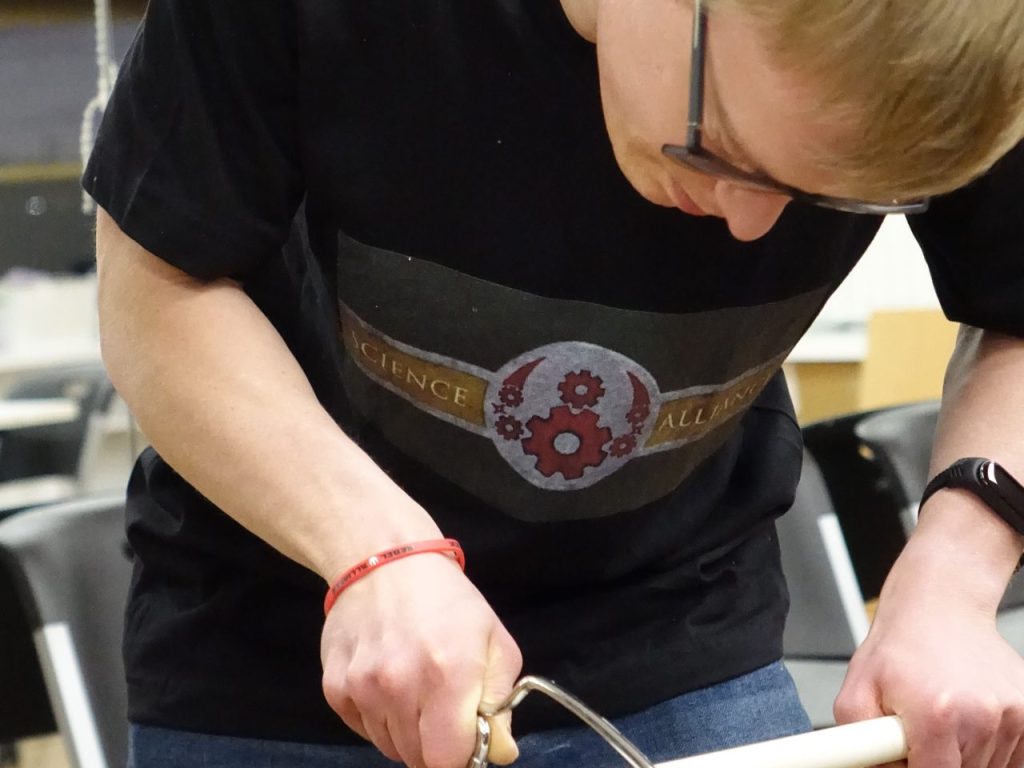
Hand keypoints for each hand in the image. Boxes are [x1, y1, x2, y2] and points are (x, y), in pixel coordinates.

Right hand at [321, 552, 521, 767]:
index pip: (449, 759)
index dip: (461, 756)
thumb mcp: (493, 640)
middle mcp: (400, 686)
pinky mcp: (334, 687)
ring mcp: (363, 688)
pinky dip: (377, 718)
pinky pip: (361, 729)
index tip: (464, 738)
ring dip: (405, 731)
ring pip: (388, 746)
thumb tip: (500, 753)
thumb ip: (500, 702)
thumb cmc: (447, 600)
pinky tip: (386, 684)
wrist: (383, 558)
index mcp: (449, 675)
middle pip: (417, 758)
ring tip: (413, 689)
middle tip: (440, 708)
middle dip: (434, 743)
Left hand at [835, 550, 1023, 767]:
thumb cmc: (901, 645)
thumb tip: (865, 767)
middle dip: (936, 760)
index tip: (908, 757)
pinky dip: (985, 747)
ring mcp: (1012, 715)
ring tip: (941, 717)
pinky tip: (965, 719)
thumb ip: (856, 742)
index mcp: (936, 714)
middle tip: (919, 731)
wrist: (940, 606)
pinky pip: (1011, 756)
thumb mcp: (858, 689)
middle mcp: (981, 717)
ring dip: (962, 754)